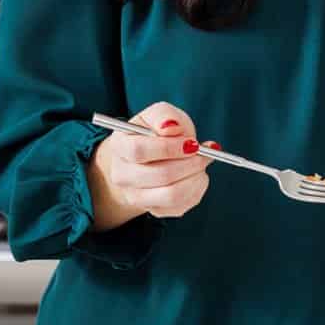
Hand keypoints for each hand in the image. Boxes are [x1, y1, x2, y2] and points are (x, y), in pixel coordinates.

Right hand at [88, 101, 215, 230]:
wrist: (148, 157)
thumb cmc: (154, 132)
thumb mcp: (158, 114)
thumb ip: (164, 116)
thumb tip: (173, 128)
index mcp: (119, 146)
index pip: (139, 151)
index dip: (169, 148)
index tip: (192, 143)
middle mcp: (122, 175)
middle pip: (159, 175)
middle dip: (190, 163)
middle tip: (204, 153)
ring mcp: (136, 197)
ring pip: (172, 195)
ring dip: (195, 177)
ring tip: (201, 163)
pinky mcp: (154, 210)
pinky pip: (180, 206)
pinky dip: (196, 189)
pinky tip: (196, 175)